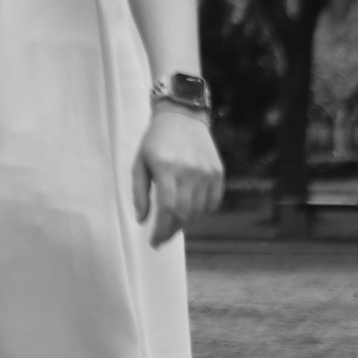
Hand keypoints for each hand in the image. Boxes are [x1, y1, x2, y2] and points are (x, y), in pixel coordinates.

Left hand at [133, 105, 223, 249]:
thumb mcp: (139, 163)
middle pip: (184, 214)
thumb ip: (139, 193)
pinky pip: (212, 202)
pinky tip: (190, 210)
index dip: (161, 230)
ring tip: (174, 221)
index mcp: (166, 168)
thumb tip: (142, 220)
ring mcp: (206, 172)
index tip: (154, 242)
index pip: (167, 210)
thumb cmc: (156, 141)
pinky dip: (201, 212)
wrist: (183, 116)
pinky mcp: (218, 172)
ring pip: (199, 211)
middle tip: (162, 236)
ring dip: (186, 223)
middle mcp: (189, 171)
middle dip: (171, 231)